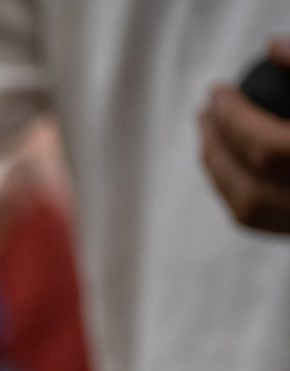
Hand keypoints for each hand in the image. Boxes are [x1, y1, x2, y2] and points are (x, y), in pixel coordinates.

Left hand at [200, 40, 289, 233]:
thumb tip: (271, 45)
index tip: (216, 91)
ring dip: (218, 169)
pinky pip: (257, 220)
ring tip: (209, 135)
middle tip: (203, 112)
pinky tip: (228, 165)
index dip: (234, 117)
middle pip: (248, 184)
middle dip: (216, 144)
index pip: (266, 146)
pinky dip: (235, 191)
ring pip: (248, 209)